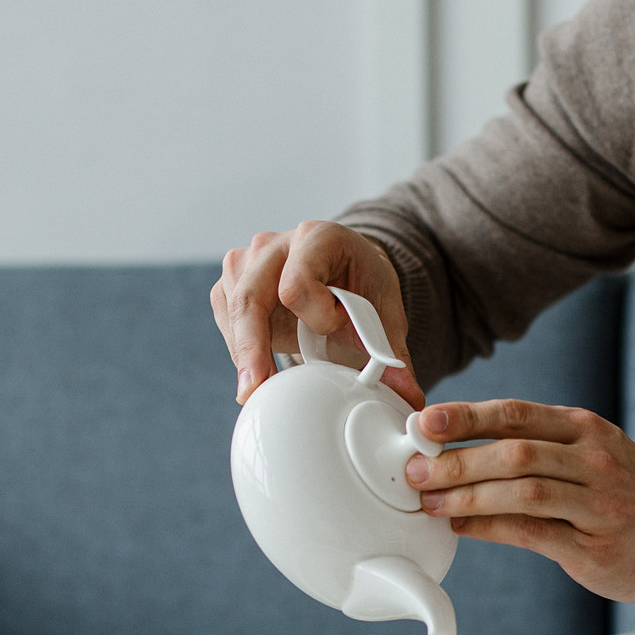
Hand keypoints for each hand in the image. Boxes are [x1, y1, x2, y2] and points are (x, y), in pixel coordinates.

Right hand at [210, 220, 422, 408]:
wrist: (344, 272)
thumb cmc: (362, 288)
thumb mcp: (384, 314)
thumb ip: (391, 353)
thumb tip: (409, 396)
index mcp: (318, 238)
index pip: (296, 284)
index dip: (314, 316)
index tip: (334, 329)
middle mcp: (274, 244)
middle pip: (250, 298)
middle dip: (251, 348)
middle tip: (253, 390)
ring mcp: (247, 261)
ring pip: (232, 311)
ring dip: (245, 352)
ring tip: (262, 385)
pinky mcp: (231, 283)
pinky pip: (225, 319)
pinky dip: (239, 349)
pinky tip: (256, 368)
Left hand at [401, 399, 634, 604]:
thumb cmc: (634, 497)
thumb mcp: (595, 455)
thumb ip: (540, 449)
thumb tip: (461, 450)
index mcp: (587, 431)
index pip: (517, 414)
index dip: (465, 416)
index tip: (423, 422)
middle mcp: (595, 461)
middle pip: (514, 452)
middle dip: (455, 461)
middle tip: (413, 470)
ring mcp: (599, 505)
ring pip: (522, 492)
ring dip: (467, 496)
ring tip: (429, 502)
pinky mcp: (597, 548)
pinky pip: (533, 534)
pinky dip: (490, 528)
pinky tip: (462, 526)